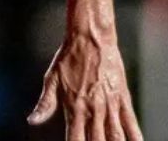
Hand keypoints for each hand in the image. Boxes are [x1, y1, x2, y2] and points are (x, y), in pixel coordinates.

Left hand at [28, 32, 142, 140]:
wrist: (90, 38)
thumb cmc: (68, 57)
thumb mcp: (51, 79)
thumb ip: (45, 104)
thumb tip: (32, 121)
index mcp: (74, 107)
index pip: (75, 139)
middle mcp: (93, 109)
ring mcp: (109, 104)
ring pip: (115, 135)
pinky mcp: (122, 97)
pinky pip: (130, 121)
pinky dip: (135, 135)